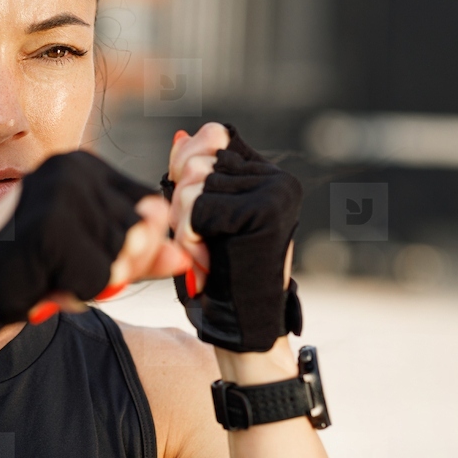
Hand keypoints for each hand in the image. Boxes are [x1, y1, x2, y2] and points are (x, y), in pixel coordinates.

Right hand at [0, 151, 190, 340]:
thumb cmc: (21, 272)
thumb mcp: (88, 258)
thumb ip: (138, 255)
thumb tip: (186, 258)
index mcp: (84, 164)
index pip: (151, 211)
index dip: (135, 250)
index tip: (88, 261)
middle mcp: (75, 167)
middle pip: (142, 235)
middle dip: (112, 269)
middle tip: (62, 271)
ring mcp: (63, 193)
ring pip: (122, 258)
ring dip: (89, 284)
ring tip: (49, 275)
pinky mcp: (51, 226)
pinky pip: (98, 278)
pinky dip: (75, 295)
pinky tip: (41, 284)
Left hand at [164, 123, 303, 352]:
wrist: (246, 323)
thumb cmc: (220, 271)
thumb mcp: (202, 216)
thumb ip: (193, 175)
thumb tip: (180, 135)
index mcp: (266, 173)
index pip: (212, 137)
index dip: (186, 169)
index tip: (196, 215)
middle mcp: (277, 177)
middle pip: (197, 162)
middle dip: (181, 205)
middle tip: (200, 243)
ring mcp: (276, 191)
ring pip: (193, 185)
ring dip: (183, 227)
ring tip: (203, 254)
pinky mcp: (266, 210)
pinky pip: (198, 208)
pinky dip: (189, 237)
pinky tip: (206, 260)